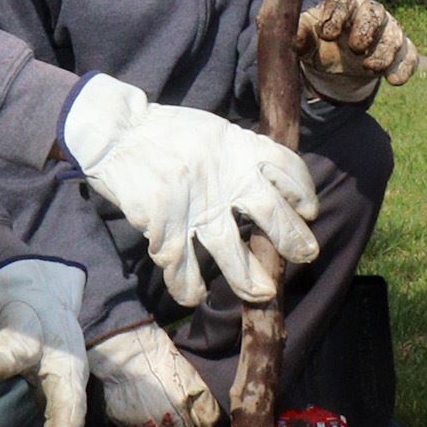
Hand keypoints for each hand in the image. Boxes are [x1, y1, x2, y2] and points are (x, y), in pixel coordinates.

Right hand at [60, 74, 319, 306]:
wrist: (118, 131)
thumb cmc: (169, 132)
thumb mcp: (216, 132)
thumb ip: (242, 155)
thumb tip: (270, 185)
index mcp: (239, 148)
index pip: (287, 169)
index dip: (304, 193)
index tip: (308, 211)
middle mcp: (224, 177)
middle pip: (270, 213)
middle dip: (292, 239)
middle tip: (305, 255)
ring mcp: (194, 206)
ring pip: (230, 251)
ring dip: (248, 279)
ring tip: (261, 294)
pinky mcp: (164, 226)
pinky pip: (182, 267)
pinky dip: (189, 286)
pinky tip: (195, 295)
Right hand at [87, 322, 220, 426]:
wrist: (129, 353)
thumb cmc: (163, 363)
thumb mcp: (193, 380)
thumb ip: (205, 406)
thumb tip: (210, 424)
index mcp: (177, 418)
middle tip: (178, 411)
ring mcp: (136, 426)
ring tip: (158, 407)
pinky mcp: (119, 421)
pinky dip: (139, 421)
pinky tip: (141, 404)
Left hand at [295, 0, 417, 102]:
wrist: (338, 65)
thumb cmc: (320, 43)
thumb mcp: (307, 39)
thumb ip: (300, 35)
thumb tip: (295, 38)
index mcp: (344, 5)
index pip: (343, 1)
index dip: (337, 15)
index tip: (327, 34)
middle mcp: (370, 13)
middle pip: (374, 12)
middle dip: (366, 29)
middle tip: (355, 48)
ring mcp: (389, 32)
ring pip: (394, 34)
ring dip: (385, 51)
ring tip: (371, 68)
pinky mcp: (401, 52)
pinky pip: (409, 56)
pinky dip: (405, 67)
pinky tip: (395, 80)